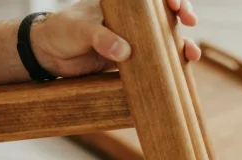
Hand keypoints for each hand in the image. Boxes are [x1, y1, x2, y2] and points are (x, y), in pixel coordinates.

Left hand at [29, 0, 201, 77]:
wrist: (49, 56)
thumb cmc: (63, 31)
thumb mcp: (80, 30)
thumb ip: (101, 38)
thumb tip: (124, 52)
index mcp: (122, 2)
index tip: (175, 4)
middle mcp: (132, 18)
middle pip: (165, 13)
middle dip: (183, 14)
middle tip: (189, 21)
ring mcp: (133, 39)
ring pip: (165, 39)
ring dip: (181, 45)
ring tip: (191, 54)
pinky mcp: (131, 62)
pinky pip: (154, 62)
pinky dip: (168, 66)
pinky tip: (180, 70)